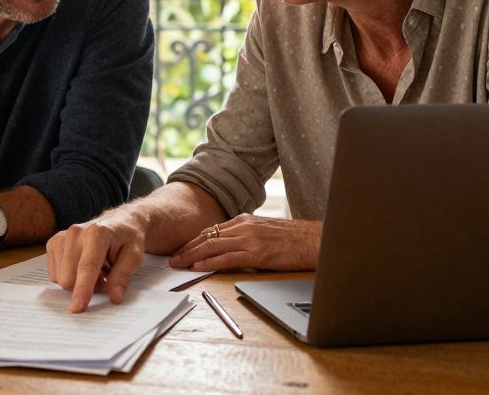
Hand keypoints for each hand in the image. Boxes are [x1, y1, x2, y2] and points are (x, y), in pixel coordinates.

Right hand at [45, 208, 147, 312]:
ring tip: (94, 270)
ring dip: (77, 281)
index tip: (77, 308)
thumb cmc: (128, 238)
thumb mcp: (134, 256)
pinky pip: (54, 273)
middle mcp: (75, 233)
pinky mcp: (54, 242)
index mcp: (97, 234)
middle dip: (84, 287)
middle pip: (68, 276)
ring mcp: (62, 236)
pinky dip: (68, 275)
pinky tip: (81, 266)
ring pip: (60, 277)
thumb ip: (123, 276)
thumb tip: (114, 297)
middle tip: (103, 278)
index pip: (86, 267)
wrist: (121, 221)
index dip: (82, 290)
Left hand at [169, 215, 320, 271]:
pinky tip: (198, 267)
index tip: (182, 249)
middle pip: (208, 237)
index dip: (195, 241)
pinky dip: (210, 263)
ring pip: (213, 246)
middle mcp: (244, 226)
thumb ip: (248, 236)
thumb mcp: (266, 232)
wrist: (316, 240)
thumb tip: (232, 247)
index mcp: (246, 220)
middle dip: (188, 248)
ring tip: (178, 264)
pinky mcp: (257, 253)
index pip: (212, 230)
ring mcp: (250, 239)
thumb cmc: (294, 239)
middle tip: (172, 258)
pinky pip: (228, 258)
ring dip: (192, 256)